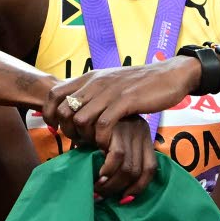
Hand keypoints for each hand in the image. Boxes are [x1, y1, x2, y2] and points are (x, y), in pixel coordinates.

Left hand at [42, 56, 198, 153]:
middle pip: (64, 111)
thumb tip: (77, 108)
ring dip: (85, 137)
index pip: (54, 93)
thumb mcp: (112, 83)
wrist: (170, 75)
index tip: (59, 128)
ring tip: (96, 144)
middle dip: (68, 131)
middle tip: (80, 141)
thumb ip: (95, 93)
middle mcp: (96, 83)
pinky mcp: (125, 102)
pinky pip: (103, 125)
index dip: (49, 113)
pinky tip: (109, 145)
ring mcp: (110, 92)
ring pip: (80, 119)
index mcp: (90, 77)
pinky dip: (102, 139)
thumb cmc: (142, 84)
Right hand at [94, 115, 157, 200]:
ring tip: (97, 188)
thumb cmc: (91, 126)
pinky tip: (97, 174)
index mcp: (143, 136)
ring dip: (112, 184)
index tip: (124, 198)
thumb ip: (115, 158)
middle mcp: (141, 131)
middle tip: (101, 196)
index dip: (139, 187)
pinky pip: (117, 155)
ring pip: (129, 168)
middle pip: (139, 172)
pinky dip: (108, 170)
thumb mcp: (109, 141)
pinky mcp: (117, 126)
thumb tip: (117, 191)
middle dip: (119, 189)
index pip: (149, 168)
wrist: (78, 100)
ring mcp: (130, 128)